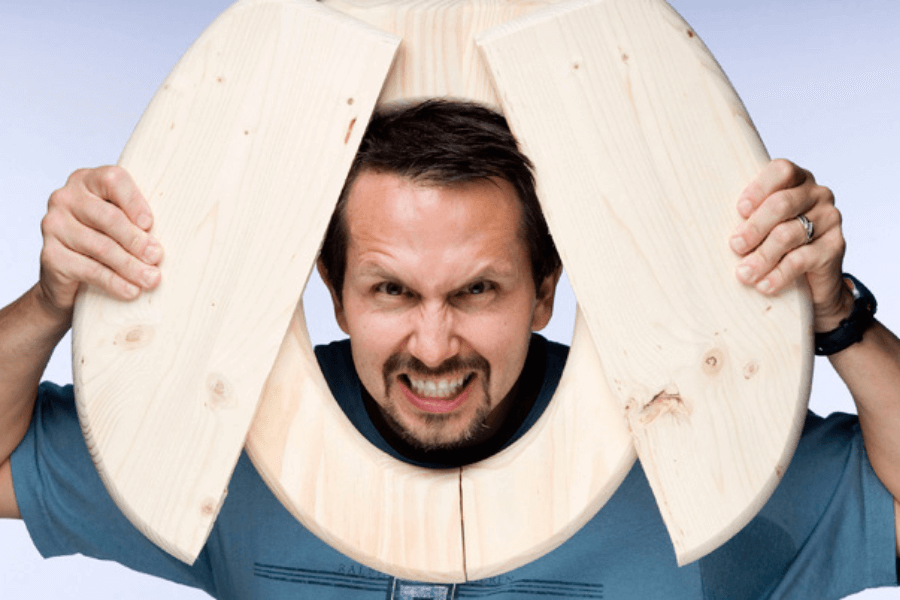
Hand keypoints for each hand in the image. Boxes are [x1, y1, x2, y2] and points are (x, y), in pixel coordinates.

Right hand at [38, 166, 161, 314]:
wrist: (69, 275)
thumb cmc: (106, 240)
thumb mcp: (122, 223)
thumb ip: (138, 220)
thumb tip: (164, 241)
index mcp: (87, 180)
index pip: (112, 180)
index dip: (134, 202)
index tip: (151, 225)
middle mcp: (65, 198)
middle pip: (108, 217)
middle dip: (137, 240)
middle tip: (157, 257)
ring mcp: (53, 226)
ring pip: (100, 246)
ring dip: (130, 266)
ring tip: (151, 279)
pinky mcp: (50, 255)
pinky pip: (88, 269)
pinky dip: (114, 282)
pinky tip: (131, 290)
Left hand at [729, 159, 852, 331]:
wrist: (811, 281)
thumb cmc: (777, 246)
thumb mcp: (761, 227)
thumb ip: (747, 217)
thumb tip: (711, 223)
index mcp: (797, 180)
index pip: (781, 170)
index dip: (759, 188)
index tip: (740, 209)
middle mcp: (817, 194)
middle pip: (782, 204)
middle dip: (753, 228)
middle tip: (734, 246)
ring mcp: (829, 219)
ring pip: (788, 234)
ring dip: (761, 257)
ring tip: (743, 274)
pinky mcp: (835, 246)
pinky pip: (802, 259)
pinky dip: (778, 274)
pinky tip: (763, 285)